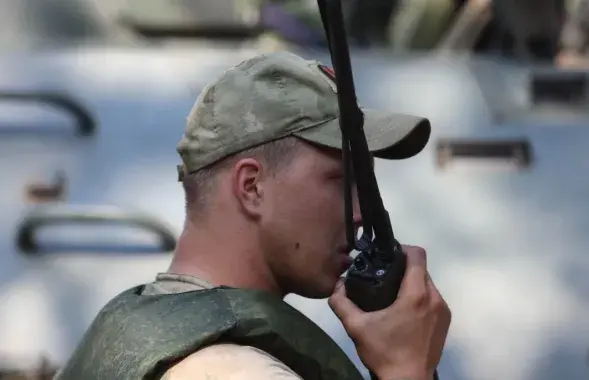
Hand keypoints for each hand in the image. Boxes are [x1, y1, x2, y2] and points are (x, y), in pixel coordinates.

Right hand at [328, 245, 450, 379]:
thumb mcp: (356, 327)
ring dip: (412, 283)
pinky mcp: (445, 322)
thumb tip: (336, 285)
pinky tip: (404, 311)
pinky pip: (433, 299)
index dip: (402, 248)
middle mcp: (434, 298)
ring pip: (428, 284)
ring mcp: (443, 310)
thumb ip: (341, 302)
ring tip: (392, 294)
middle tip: (384, 274)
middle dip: (404, 268)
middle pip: (421, 269)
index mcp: (416, 294)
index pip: (417, 255)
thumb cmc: (384, 352)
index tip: (387, 254)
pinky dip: (420, 298)